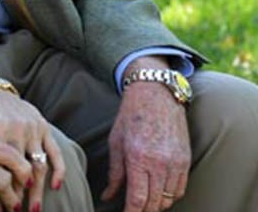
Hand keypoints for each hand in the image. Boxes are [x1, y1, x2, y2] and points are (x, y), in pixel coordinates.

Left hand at [0, 86, 64, 209]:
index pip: (5, 165)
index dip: (5, 189)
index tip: (3, 206)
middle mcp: (19, 128)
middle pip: (23, 169)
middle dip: (21, 195)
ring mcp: (34, 127)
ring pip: (39, 165)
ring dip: (38, 190)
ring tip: (34, 209)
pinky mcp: (44, 126)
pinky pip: (55, 151)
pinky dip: (58, 170)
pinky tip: (55, 187)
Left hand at [102, 72, 190, 211]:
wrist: (155, 93)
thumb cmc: (131, 115)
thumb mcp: (116, 141)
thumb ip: (114, 173)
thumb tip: (107, 197)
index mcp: (138, 157)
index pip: (138, 199)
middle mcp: (159, 162)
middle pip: (154, 204)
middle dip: (143, 211)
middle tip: (133, 210)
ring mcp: (175, 162)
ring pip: (168, 199)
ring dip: (156, 206)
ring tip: (144, 203)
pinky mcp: (185, 160)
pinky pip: (180, 189)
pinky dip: (169, 196)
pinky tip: (158, 193)